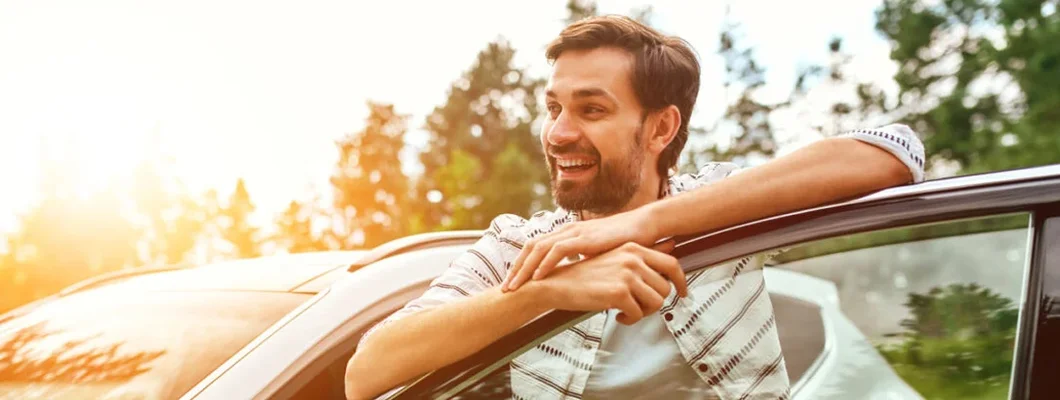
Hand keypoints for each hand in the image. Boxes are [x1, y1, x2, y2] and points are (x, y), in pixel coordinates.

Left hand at [502, 207, 659, 291]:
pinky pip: (559, 250)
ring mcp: (574, 232)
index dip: (522, 264)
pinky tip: (538, 277)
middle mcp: (566, 230)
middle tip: (506, 288)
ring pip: (540, 248)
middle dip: (516, 268)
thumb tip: (573, 276)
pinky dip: (546, 263)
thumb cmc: (623, 242)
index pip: (535, 247)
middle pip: (531, 247)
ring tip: (516, 286)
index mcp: (567, 234)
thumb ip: (582, 262)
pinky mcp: (585, 237)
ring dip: (525, 268)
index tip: (513, 282)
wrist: (644, 227)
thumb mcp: (596, 253)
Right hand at [532, 241, 685, 324]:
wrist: (556, 283)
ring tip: (626, 311)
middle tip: (637, 307)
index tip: (683, 294)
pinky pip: (639, 314)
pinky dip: (630, 319)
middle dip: (653, 303)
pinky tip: (618, 316)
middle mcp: (633, 258)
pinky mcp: (619, 292)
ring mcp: (627, 274)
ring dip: (643, 312)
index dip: (681, 282)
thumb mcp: (613, 260)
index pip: (672, 265)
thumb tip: (668, 253)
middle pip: (665, 289)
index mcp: (633, 249)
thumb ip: (638, 260)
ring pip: (656, 303)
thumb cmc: (584, 276)